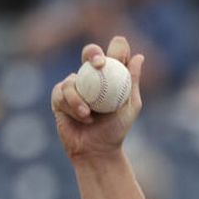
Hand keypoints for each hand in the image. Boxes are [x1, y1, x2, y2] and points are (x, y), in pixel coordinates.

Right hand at [51, 36, 142, 160]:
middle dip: (92, 53)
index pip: (113, 54)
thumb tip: (139, 57)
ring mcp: (74, 86)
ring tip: (90, 114)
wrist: (98, 149)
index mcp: (111, 76)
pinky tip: (83, 117)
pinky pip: (61, 93)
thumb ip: (133, 82)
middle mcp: (92, 77)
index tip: (117, 54)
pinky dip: (72, 105)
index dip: (116, 48)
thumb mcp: (130, 106)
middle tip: (98, 63)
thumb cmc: (116, 129)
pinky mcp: (59, 98)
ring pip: (73, 79)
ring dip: (80, 98)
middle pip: (89, 53)